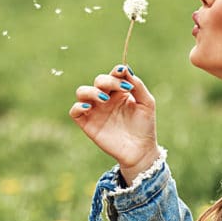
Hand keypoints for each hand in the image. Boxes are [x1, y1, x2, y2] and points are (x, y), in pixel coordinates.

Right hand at [69, 65, 159, 181]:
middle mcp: (105, 98)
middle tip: (122, 89)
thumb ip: (138, 85)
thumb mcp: (146, 103)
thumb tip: (125, 70)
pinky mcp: (87, 123)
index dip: (117, 71)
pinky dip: (78, 106)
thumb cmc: (145, 126)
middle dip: (108, 81)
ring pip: (82, 92)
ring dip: (92, 91)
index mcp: (119, 92)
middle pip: (98, 81)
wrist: (140, 150)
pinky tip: (89, 107)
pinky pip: (74, 111)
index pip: (113, 75)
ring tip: (105, 99)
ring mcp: (95, 110)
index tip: (123, 72)